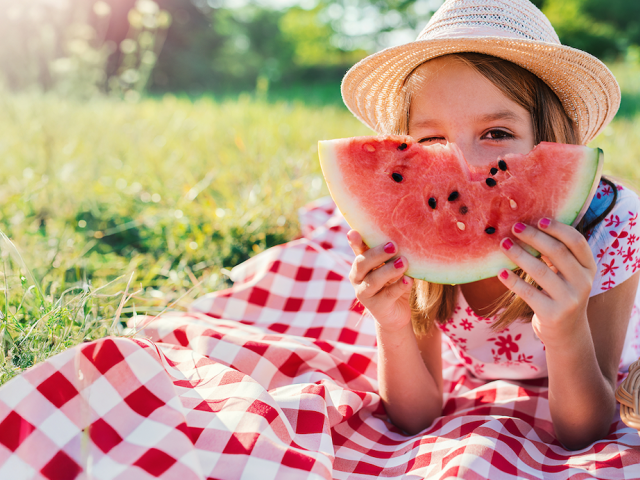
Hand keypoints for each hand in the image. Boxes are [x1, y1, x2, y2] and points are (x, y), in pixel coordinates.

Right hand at [347, 230, 413, 332]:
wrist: (395, 315)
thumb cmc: (392, 284)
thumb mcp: (390, 268)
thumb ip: (390, 256)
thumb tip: (401, 238)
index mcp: (360, 266)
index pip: (357, 251)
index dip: (355, 242)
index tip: (354, 232)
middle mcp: (357, 279)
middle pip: (362, 264)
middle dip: (377, 254)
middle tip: (394, 246)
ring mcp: (365, 294)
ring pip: (374, 280)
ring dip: (389, 270)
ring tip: (404, 262)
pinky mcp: (377, 308)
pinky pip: (388, 295)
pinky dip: (399, 286)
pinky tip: (409, 280)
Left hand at [496, 218, 596, 348]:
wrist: (566, 333)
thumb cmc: (560, 294)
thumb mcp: (568, 275)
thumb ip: (557, 255)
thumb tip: (527, 227)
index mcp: (588, 268)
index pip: (576, 242)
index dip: (558, 228)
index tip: (538, 220)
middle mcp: (583, 283)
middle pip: (557, 252)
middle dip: (534, 237)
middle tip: (514, 227)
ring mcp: (569, 300)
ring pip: (540, 271)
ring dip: (519, 255)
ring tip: (503, 244)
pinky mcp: (552, 314)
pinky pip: (528, 293)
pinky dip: (512, 281)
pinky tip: (500, 272)